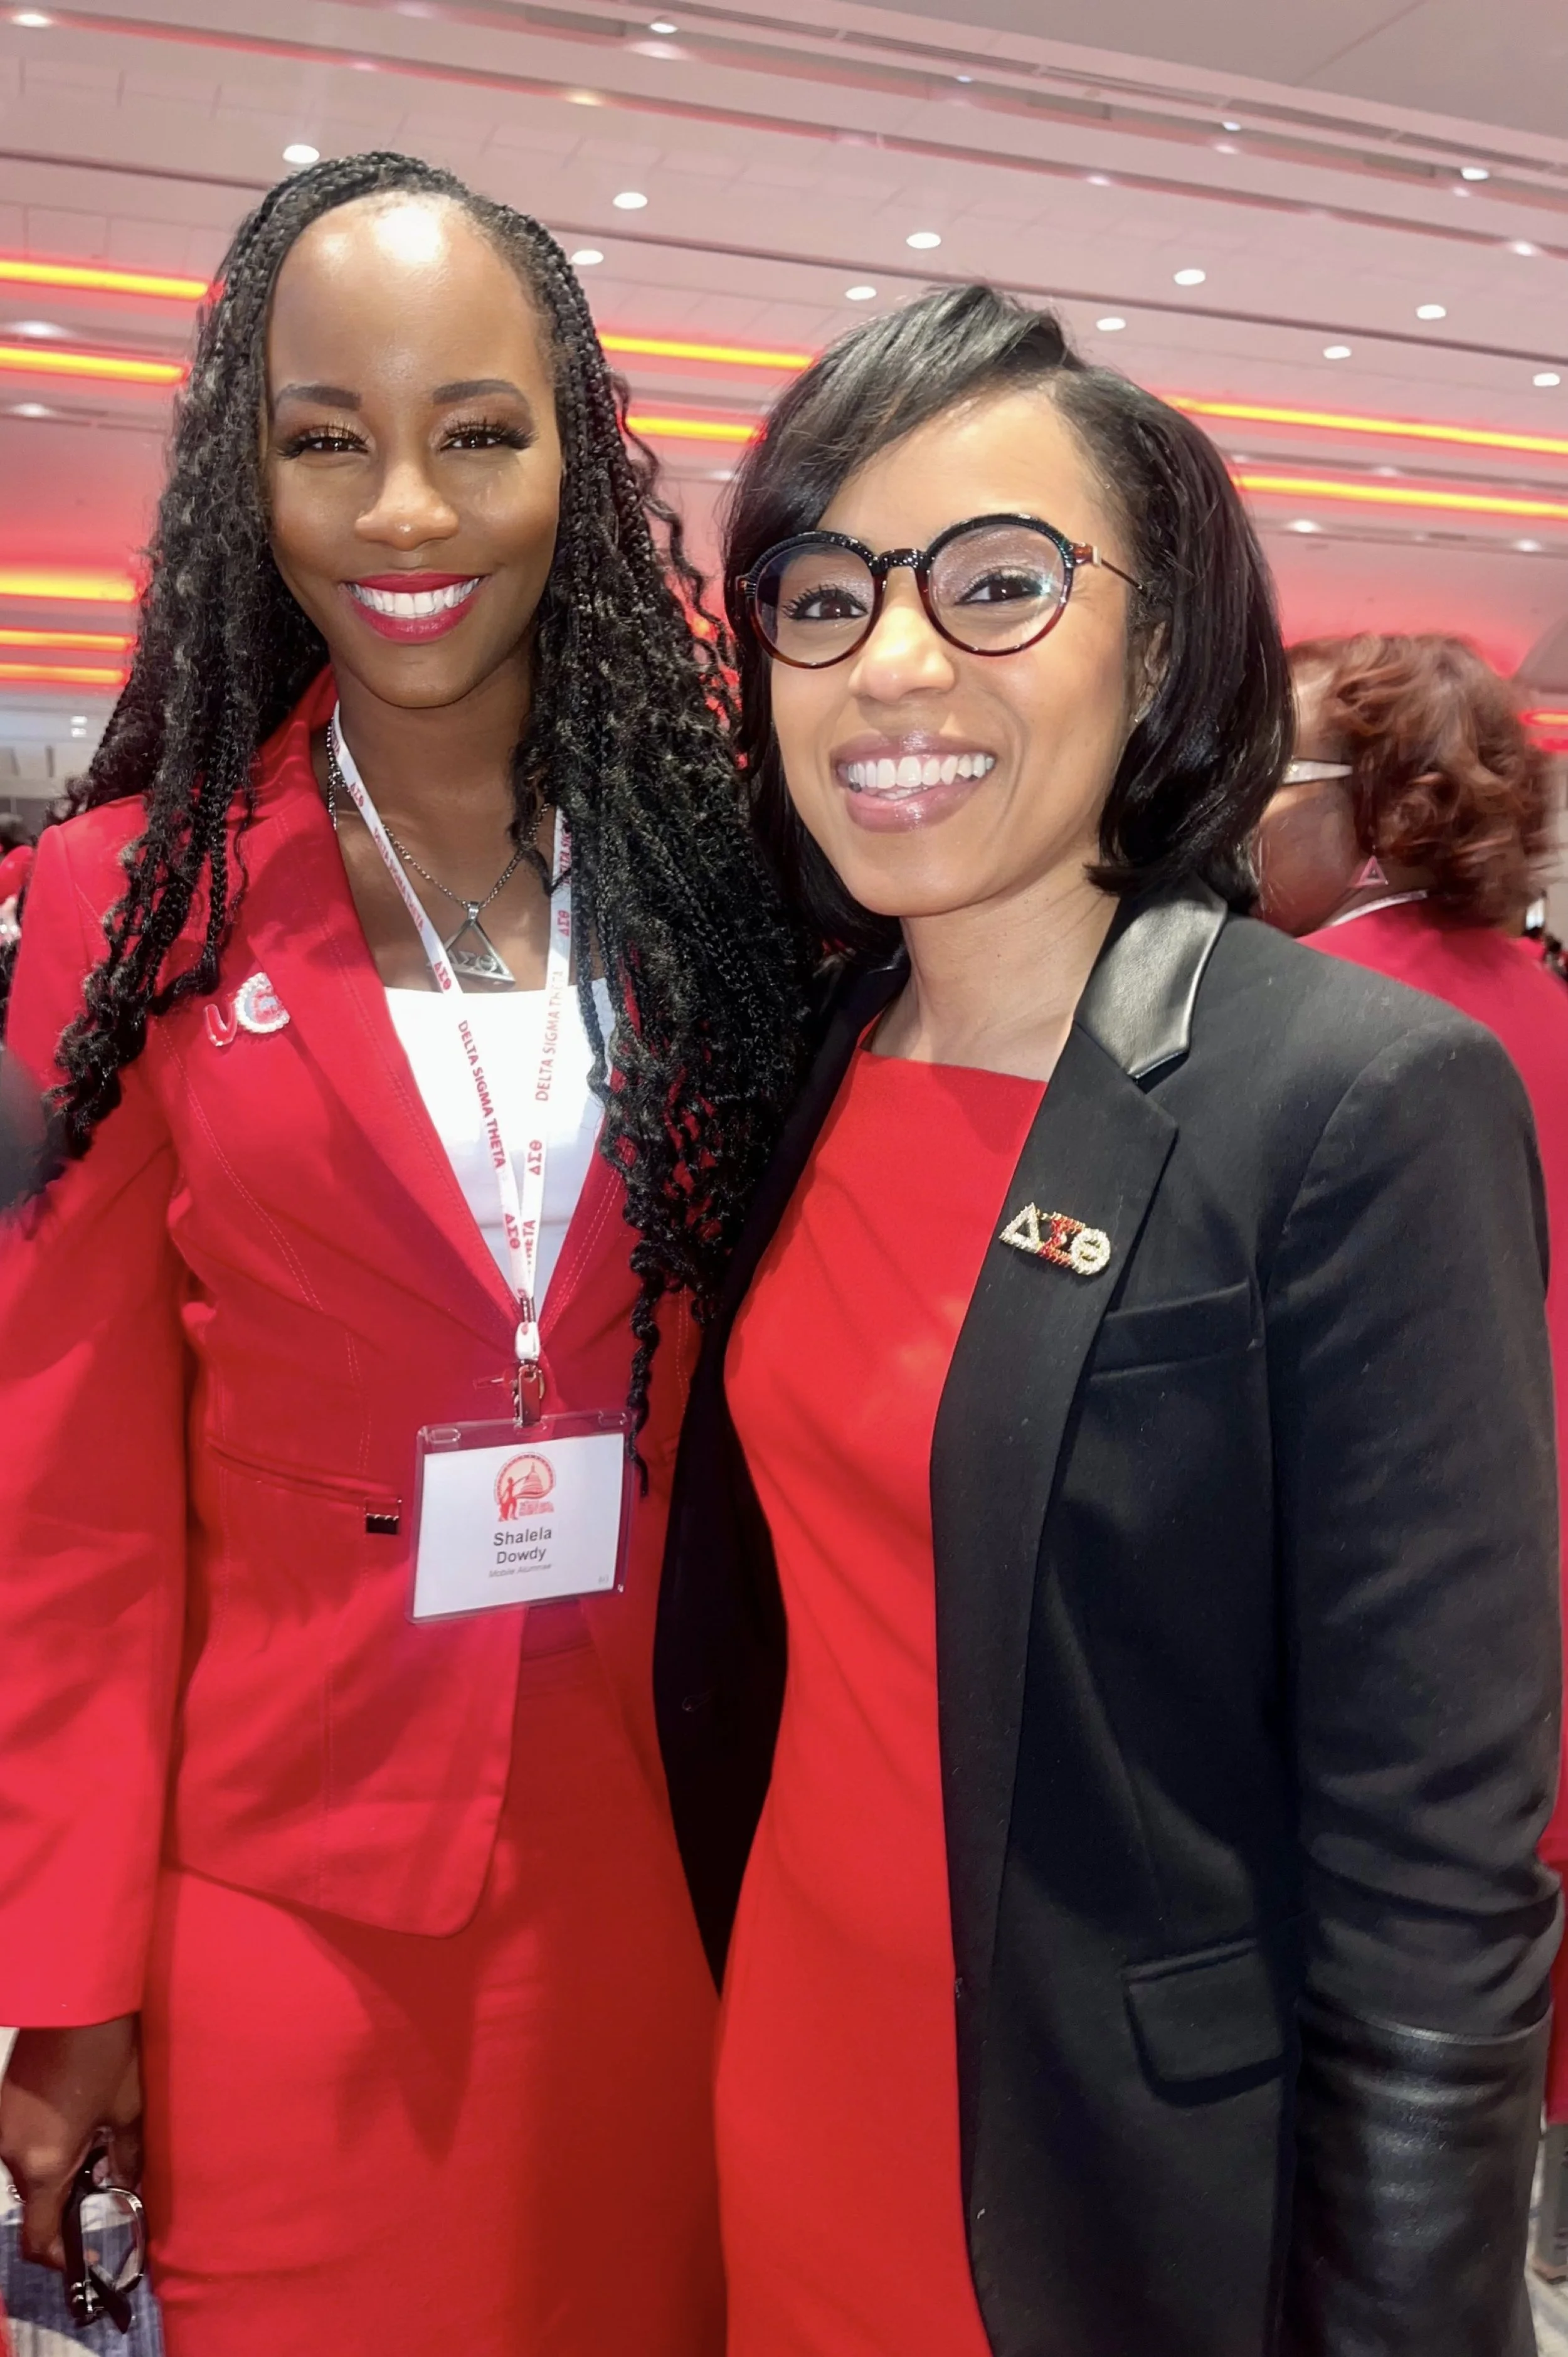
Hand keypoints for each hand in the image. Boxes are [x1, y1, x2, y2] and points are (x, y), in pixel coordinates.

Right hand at [0, 2017, 142, 2267]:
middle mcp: (10, 2152)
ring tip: (95, 2142)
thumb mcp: (128, 2112)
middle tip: (103, 2182)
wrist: (75, 1997)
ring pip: (25, 2170)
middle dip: (65, 2200)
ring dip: (55, 2169)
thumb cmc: (108, 2055)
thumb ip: (126, 2159)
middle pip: (32, 2200)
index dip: (58, 2256)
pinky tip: (74, 2119)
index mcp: (41, 2165)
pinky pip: (18, 2142)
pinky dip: (42, 2145)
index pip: (38, 2236)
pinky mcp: (0, 2103)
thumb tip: (127, 2188)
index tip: (79, 2258)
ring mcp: (0, 2126)